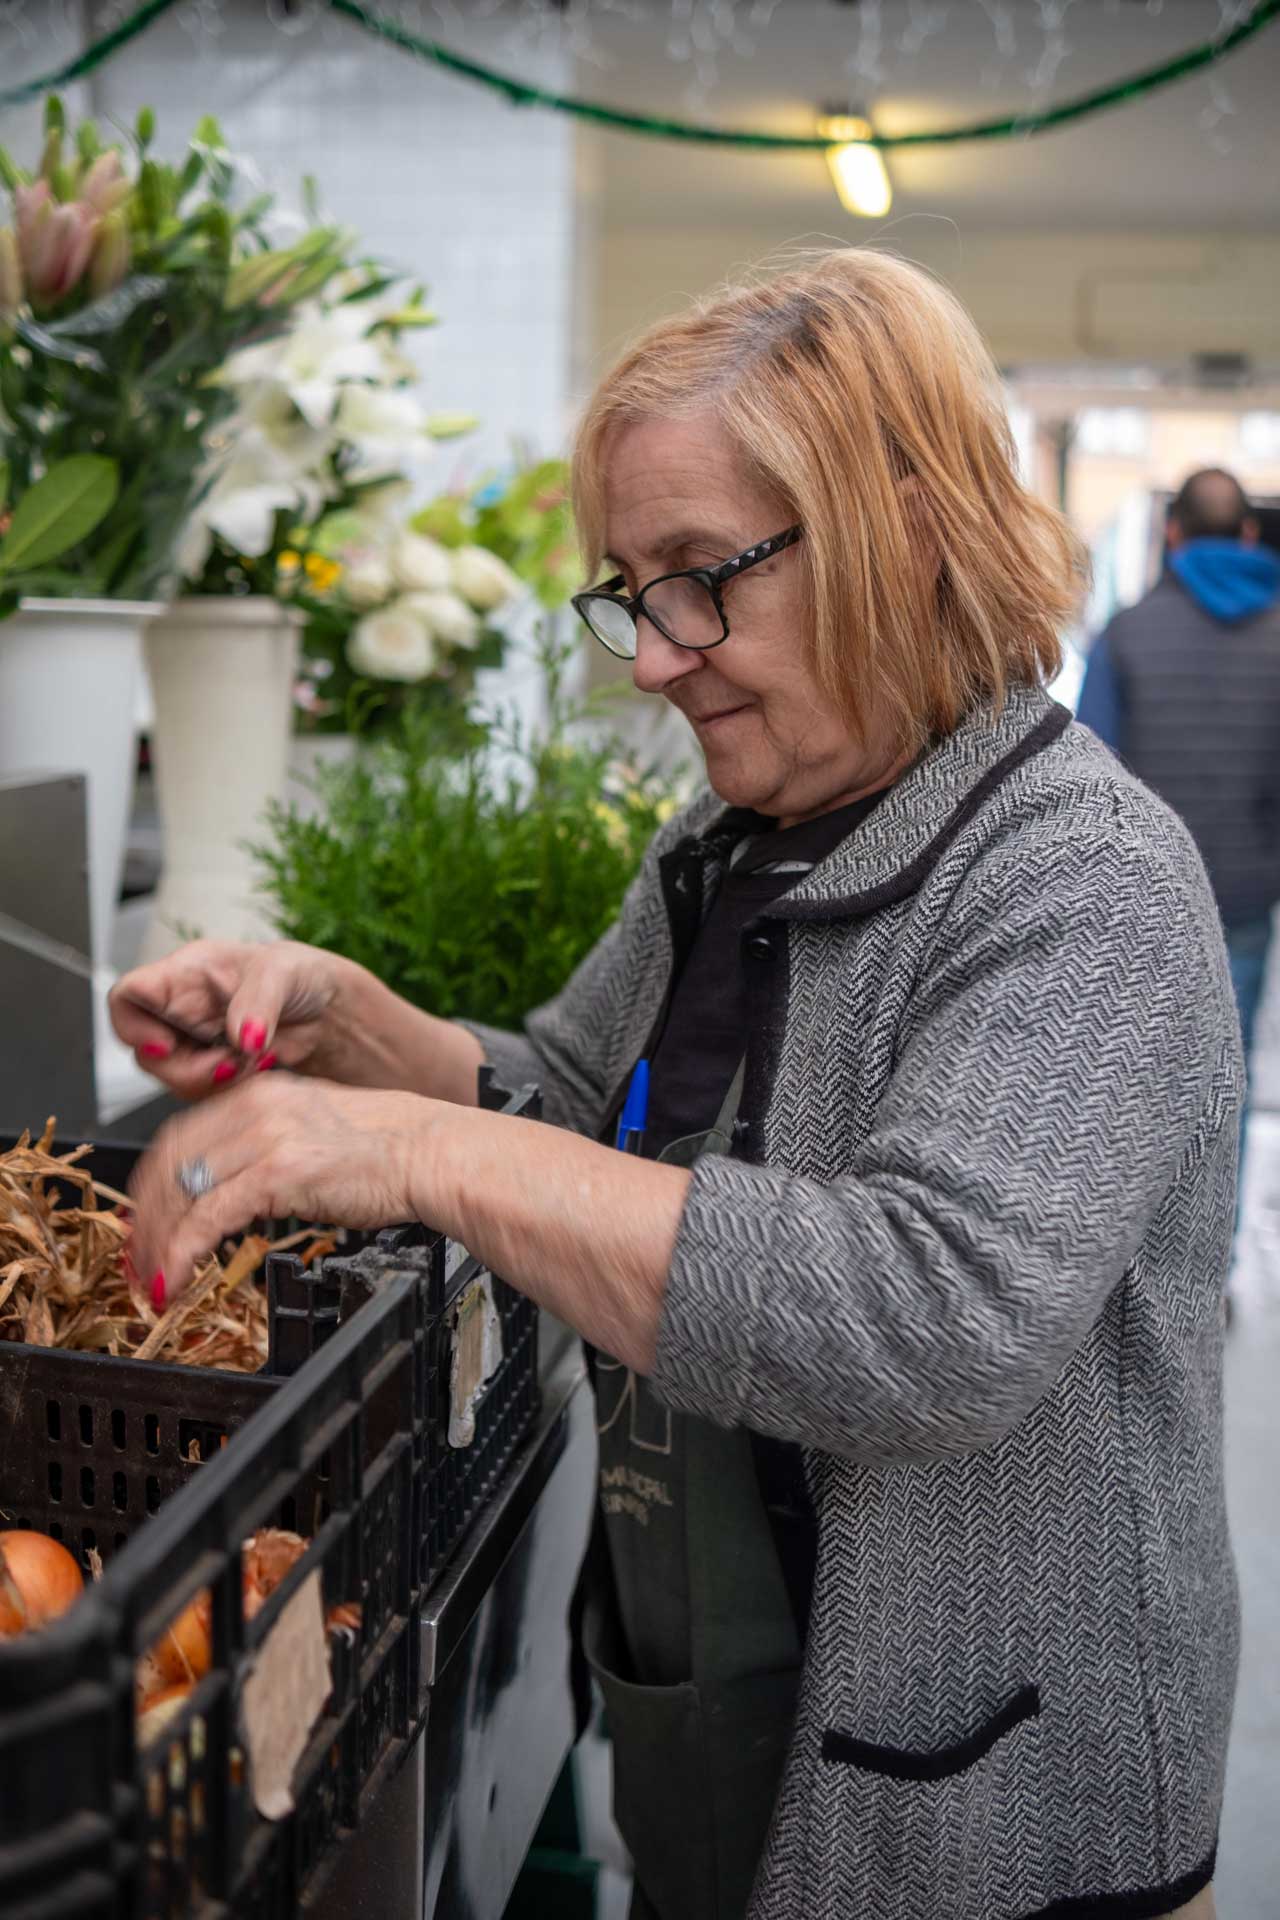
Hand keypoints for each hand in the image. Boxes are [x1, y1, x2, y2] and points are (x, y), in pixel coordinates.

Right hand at [109, 939, 357, 1097]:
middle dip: (188, 1068)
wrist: (331, 1013)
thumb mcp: (283, 972)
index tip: (167, 1044)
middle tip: (230, 1062)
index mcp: (185, 975)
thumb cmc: (302, 975)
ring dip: (214, 1081)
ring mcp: (197, 1045)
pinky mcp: (215, 1072)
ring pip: (174, 1081)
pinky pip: (204, 1096)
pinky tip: (259, 1069)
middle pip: (147, 1054)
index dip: (132, 1026)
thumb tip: (241, 1036)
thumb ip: (257, 1002)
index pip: (127, 996)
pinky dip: (231, 1091)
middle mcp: (182, 1011)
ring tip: (255, 1058)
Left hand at [127, 1073, 440, 1304]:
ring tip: (153, 1278)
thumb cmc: (385, 1150)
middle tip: (139, 1258)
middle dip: (146, 1218)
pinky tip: (176, 1279)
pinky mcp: (278, 1172)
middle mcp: (254, 1106)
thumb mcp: (310, 1129)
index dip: (152, 1186)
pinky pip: (208, 1217)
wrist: (429, 1152)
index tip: (147, 1221)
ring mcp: (265, 1137)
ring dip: (157, 1242)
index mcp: (258, 1092)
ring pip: (181, 1191)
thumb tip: (226, 1183)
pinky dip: (182, 1252)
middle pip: (169, 1163)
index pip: (179, 1137)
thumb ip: (263, 1144)